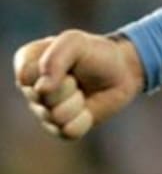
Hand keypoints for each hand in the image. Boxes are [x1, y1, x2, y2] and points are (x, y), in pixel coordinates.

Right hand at [12, 29, 145, 139]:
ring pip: (56, 116)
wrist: (122, 71)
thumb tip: (41, 89)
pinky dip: (84, 118)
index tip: (68, 61)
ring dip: (77, 101)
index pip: (26, 76)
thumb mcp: (76, 42)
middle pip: (42, 98)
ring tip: (83, 91)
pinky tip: (87, 108)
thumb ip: (55, 58)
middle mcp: (31, 90)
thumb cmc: (96, 53)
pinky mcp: (60, 129)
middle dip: (69, 85)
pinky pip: (69, 131)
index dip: (53, 69)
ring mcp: (44, 112)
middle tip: (78, 77)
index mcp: (28, 64)